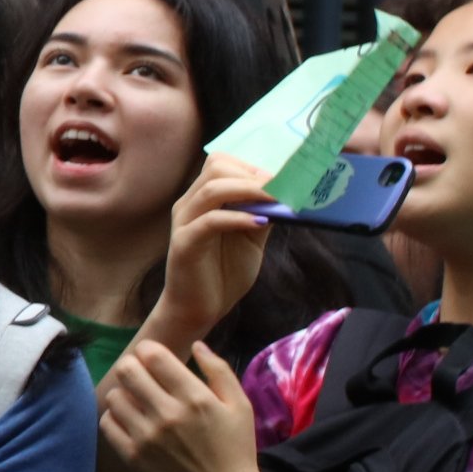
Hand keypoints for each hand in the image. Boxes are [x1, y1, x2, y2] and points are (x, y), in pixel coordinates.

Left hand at [101, 338, 265, 471]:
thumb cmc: (236, 449)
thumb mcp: (240, 405)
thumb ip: (219, 371)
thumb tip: (196, 344)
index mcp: (195, 397)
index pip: (152, 355)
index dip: (149, 351)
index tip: (153, 359)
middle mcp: (167, 414)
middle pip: (126, 370)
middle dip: (133, 367)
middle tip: (141, 376)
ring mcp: (147, 436)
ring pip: (114, 396)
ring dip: (124, 393)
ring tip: (138, 402)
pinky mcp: (133, 456)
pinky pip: (107, 423)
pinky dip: (115, 417)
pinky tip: (130, 421)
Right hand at [148, 151, 276, 345]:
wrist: (198, 309)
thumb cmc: (223, 272)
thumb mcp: (251, 238)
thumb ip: (262, 215)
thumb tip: (287, 195)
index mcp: (203, 199)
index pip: (222, 163)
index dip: (254, 167)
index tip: (284, 179)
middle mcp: (189, 204)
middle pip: (217, 167)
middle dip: (254, 175)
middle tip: (284, 188)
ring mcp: (184, 222)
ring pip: (213, 189)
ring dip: (250, 191)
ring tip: (277, 201)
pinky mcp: (185, 244)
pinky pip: (211, 221)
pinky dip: (238, 218)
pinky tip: (259, 223)